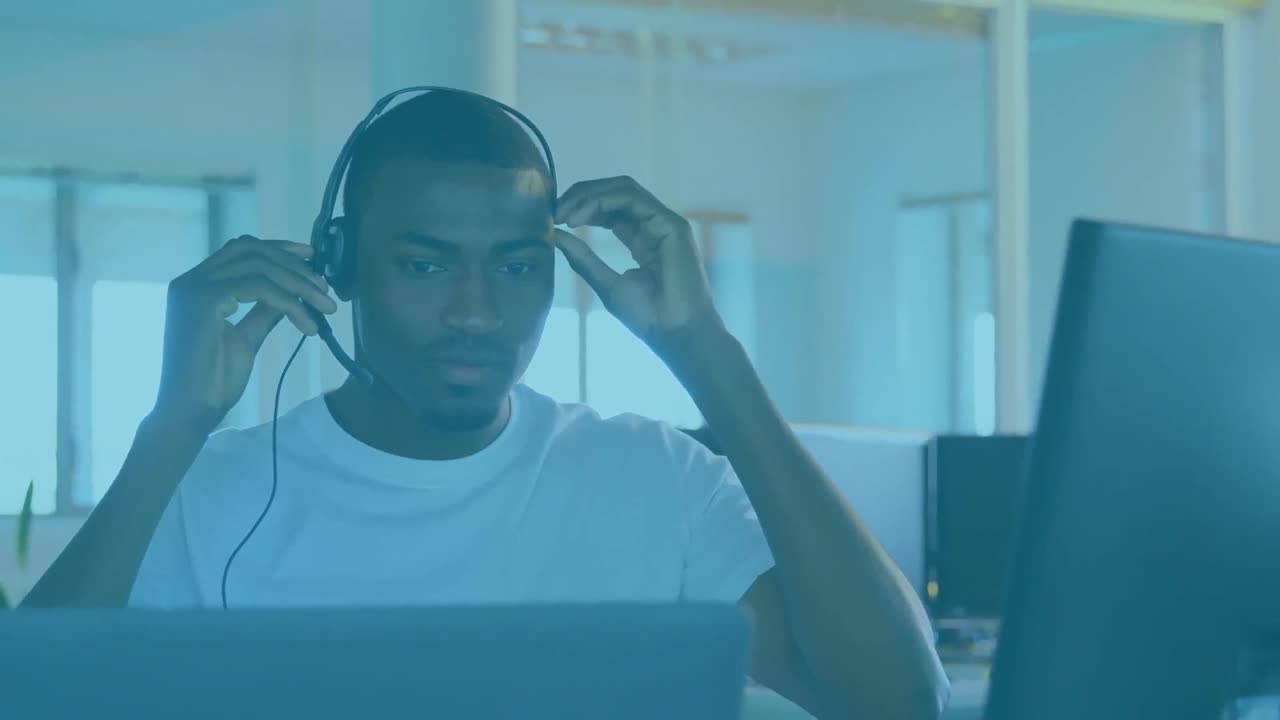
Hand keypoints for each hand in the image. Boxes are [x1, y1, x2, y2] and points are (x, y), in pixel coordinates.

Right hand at [152, 235, 337, 435]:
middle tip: (325, 289)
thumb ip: (264, 311)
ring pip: (258, 265)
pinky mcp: (202, 301)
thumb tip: (292, 293)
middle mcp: (191, 280)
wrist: (192, 412)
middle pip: (251, 249)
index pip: (242, 249)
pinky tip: (307, 324)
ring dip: (299, 283)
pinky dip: (289, 302)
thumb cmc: (214, 380)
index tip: (312, 258)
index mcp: (199, 285)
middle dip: (295, 265)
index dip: (280, 248)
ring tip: (325, 308)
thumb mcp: (247, 337)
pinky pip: (258, 287)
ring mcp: (193, 288)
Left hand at [554, 176, 723, 352]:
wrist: (676, 335)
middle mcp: (654, 225)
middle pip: (615, 192)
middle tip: (554, 211)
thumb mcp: (606, 284)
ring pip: (623, 189)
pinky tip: (580, 217)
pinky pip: (633, 199)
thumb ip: (583, 259)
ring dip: (588, 195)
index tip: (553, 219)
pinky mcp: (671, 225)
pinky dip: (602, 201)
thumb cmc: (648, 318)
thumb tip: (556, 235)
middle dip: (581, 195)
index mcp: (642, 238)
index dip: (581, 206)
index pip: (610, 207)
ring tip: (564, 213)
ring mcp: (664, 223)